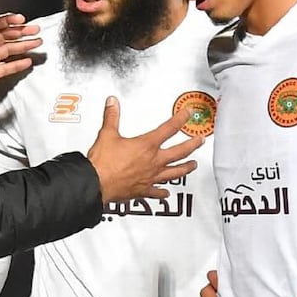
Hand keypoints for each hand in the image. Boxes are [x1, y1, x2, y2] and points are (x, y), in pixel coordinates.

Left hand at [0, 13, 41, 114]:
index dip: (6, 21)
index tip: (21, 19)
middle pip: (2, 36)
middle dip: (19, 32)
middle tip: (35, 29)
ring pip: (6, 50)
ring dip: (21, 46)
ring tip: (37, 42)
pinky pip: (5, 67)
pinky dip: (16, 64)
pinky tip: (27, 61)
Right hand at [87, 97, 202, 202]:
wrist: (97, 184)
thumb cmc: (103, 163)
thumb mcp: (107, 134)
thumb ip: (112, 117)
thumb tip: (113, 103)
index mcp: (146, 145)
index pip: (169, 129)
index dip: (180, 119)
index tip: (188, 114)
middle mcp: (153, 161)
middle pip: (179, 152)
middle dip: (192, 145)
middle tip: (200, 141)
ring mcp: (150, 177)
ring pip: (174, 172)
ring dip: (185, 168)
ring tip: (193, 165)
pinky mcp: (143, 190)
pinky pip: (157, 191)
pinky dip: (163, 192)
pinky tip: (166, 193)